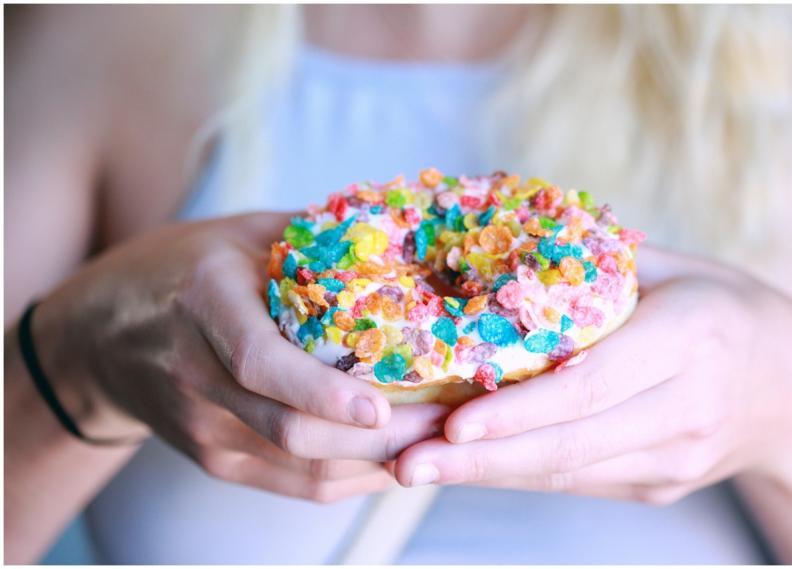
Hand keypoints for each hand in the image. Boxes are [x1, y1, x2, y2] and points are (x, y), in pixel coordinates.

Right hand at [33, 213, 448, 502]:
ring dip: (375, 465)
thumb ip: (310, 238)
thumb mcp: (238, 234)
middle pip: (291, 432)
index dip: (323, 393)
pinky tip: (394, 460)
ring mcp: (203, 429)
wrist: (97, 337)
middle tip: (445, 421)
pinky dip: (349, 477)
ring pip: (301, 469)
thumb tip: (401, 232)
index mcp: (204, 304)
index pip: (260, 363)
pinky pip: (293, 483)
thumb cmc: (179, 270)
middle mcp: (197, 374)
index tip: (382, 406)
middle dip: (379, 439)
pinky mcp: (213, 459)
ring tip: (436, 442)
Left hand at [392, 246, 791, 505]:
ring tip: (417, 467)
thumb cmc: (726, 309)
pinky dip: (519, 471)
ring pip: (569, 472)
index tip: (454, 423)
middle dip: (482, 459)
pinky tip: (469, 464)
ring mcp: (676, 459)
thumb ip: (602, 266)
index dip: (520, 410)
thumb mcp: (680, 269)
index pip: (593, 386)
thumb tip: (508, 250)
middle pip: (571, 444)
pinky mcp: (661, 483)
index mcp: (691, 342)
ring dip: (488, 473)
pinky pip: (581, 478)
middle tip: (407, 461)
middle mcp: (686, 410)